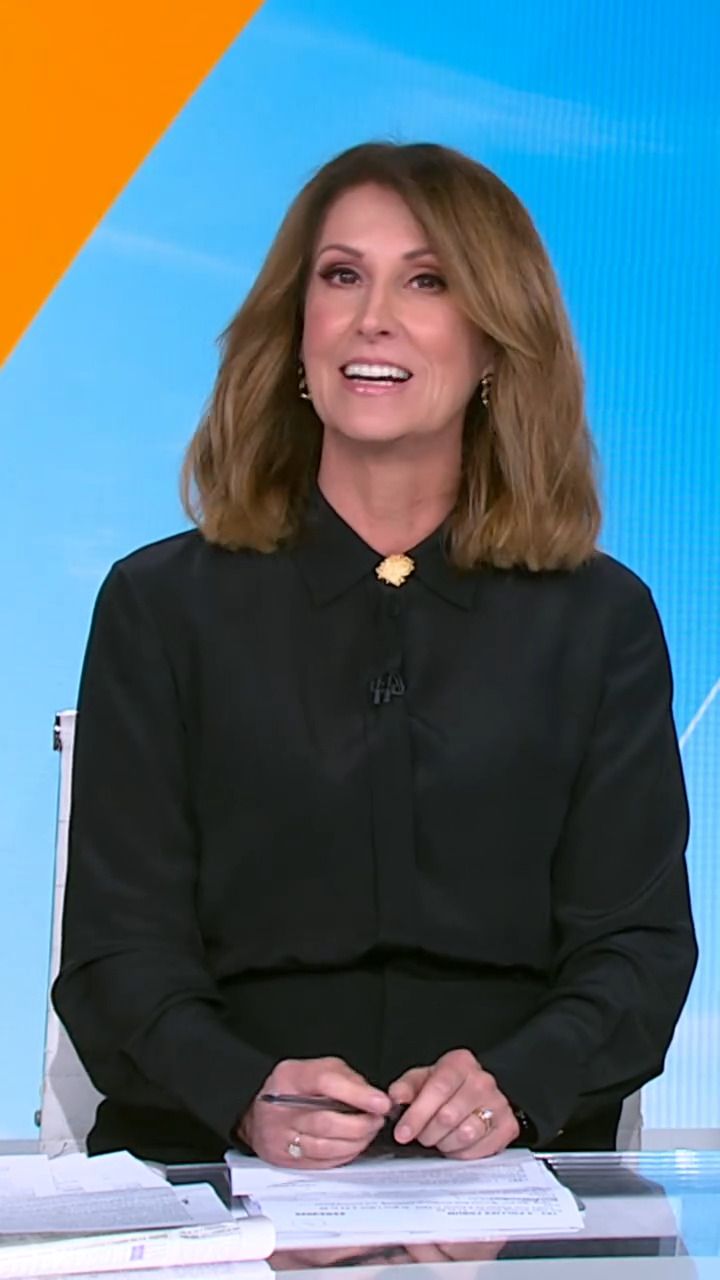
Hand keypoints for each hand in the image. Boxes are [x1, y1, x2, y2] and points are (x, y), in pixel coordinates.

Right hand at [238, 1056, 390, 1167]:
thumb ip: (345, 1079)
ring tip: (368, 1133)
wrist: (258, 1112)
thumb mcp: (317, 1069)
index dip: (358, 1094)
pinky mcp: (285, 1160)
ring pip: (326, 1147)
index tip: (381, 1103)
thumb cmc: (293, 1088)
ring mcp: (281, 1137)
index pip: (327, 1083)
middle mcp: (282, 1108)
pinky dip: (343, 1156)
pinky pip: (321, 1162)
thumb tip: (373, 1097)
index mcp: (291, 1077)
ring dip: (355, 1142)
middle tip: (377, 1120)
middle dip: (361, 1124)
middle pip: (327, 1121)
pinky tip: (352, 1146)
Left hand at [388, 1048, 518, 1157]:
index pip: (437, 1089)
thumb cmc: (445, 1087)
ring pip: (465, 1134)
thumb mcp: (421, 1080)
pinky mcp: (508, 1126)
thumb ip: (405, 1088)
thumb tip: (396, 1098)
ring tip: (440, 1137)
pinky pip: (480, 1149)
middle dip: (428, 1132)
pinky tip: (457, 1143)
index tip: (402, 1133)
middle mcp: (483, 1080)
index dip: (417, 1115)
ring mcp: (499, 1103)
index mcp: (460, 1063)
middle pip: (448, 1116)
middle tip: (422, 1134)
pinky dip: (463, 1152)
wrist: (474, 1093)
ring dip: (445, 1143)